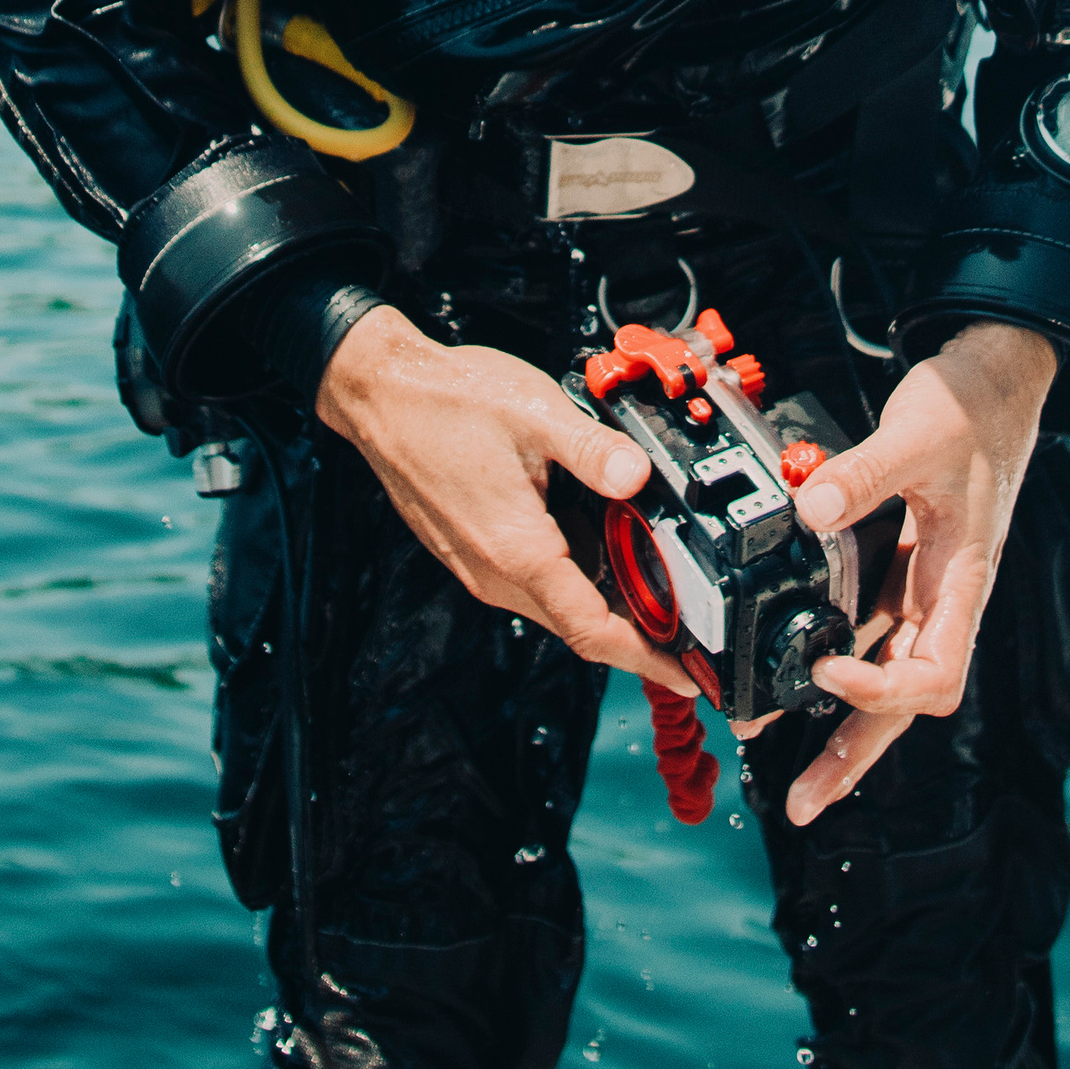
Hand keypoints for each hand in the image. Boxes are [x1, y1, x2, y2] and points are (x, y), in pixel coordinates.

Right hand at [315, 307, 697, 694]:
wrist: (380, 393)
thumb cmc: (444, 401)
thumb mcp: (536, 412)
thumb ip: (596, 450)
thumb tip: (640, 477)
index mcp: (517, 552)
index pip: (594, 630)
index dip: (648, 658)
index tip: (689, 675)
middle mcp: (495, 573)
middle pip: (581, 621)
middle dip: (638, 621)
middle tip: (690, 602)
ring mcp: (480, 565)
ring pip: (558, 598)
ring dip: (604, 584)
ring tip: (645, 547)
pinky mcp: (473, 549)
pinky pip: (535, 576)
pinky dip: (573, 564)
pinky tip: (593, 519)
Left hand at [778, 323, 1058, 827]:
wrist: (994, 379)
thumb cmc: (971, 408)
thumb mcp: (917, 433)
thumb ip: (865, 472)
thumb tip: (812, 508)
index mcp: (965, 581)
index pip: (936, 672)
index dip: (885, 690)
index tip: (830, 669)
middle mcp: (946, 598)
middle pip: (907, 703)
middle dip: (856, 755)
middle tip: (802, 804)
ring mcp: (924, 587)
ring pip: (883, 673)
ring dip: (838, 720)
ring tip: (779, 757)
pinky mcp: (903, 566)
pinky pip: (867, 628)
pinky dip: (832, 654)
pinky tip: (790, 670)